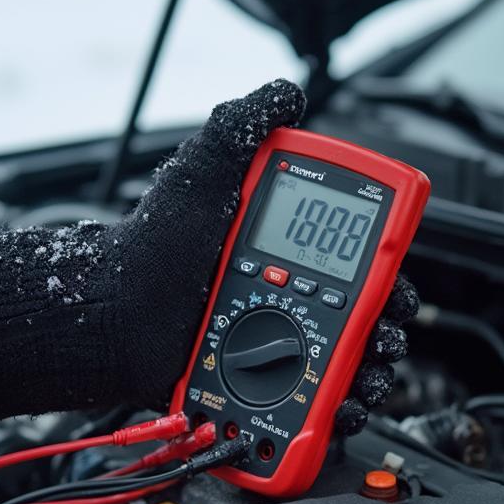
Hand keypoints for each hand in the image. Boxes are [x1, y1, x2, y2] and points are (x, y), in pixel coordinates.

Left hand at [0, 78, 413, 437]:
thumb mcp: (199, 173)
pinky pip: (312, 402)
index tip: (393, 283)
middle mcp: (286, 294)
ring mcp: (274, 342)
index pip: (355, 255)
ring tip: (367, 376)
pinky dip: (337, 411)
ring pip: (348, 361)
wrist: (111, 316)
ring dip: (373, 372)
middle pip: (364, 314)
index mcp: (282, 246)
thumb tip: (288, 92)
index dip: (386, 270)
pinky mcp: (261, 384)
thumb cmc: (150, 247)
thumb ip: (242, 127)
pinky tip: (341, 408)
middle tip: (386, 336)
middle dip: (389, 328)